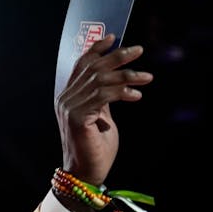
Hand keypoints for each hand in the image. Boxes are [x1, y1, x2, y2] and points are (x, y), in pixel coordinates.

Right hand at [55, 34, 152, 186]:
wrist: (87, 174)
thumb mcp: (102, 116)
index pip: (81, 64)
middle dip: (118, 56)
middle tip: (139, 50)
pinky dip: (122, 93)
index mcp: (68, 96)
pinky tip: (136, 95)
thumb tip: (117, 80)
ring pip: (101, 80)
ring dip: (127, 76)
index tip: (115, 37)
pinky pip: (103, 96)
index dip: (97, 49)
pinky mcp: (77, 117)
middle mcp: (65, 98)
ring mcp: (69, 107)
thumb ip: (104, 97)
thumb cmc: (96, 148)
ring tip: (147, 77)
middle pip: (93, 67)